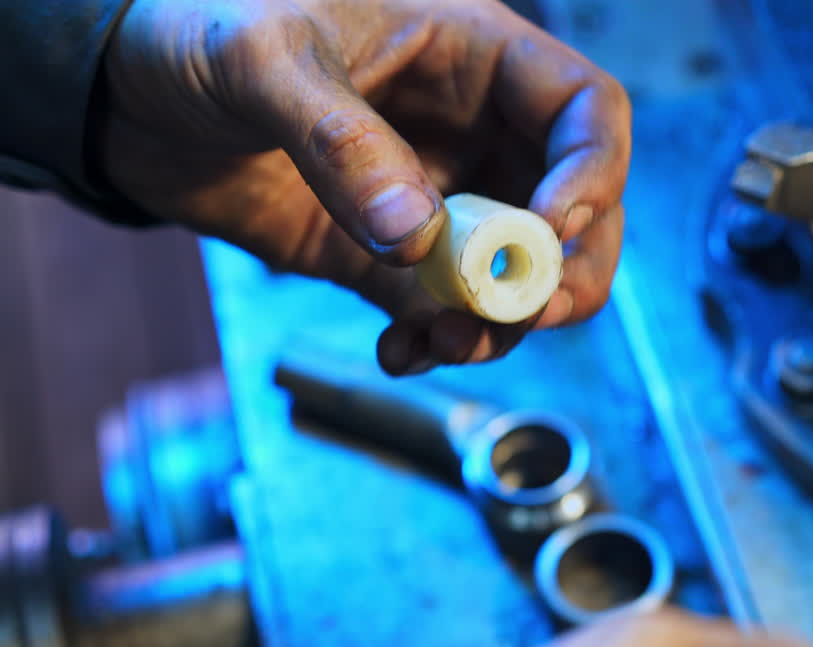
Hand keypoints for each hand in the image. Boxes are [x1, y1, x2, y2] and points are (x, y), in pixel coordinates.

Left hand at [98, 0, 629, 373]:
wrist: (123, 93)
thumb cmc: (197, 28)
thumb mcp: (263, 58)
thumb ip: (341, 140)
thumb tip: (415, 239)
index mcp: (473, 55)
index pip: (586, 112)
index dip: (591, 175)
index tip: (547, 234)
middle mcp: (474, 131)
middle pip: (577, 211)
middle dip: (563, 273)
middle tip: (522, 314)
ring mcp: (439, 200)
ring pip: (519, 275)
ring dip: (502, 324)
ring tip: (443, 343)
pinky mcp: (392, 258)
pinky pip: (446, 311)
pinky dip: (439, 342)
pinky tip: (400, 351)